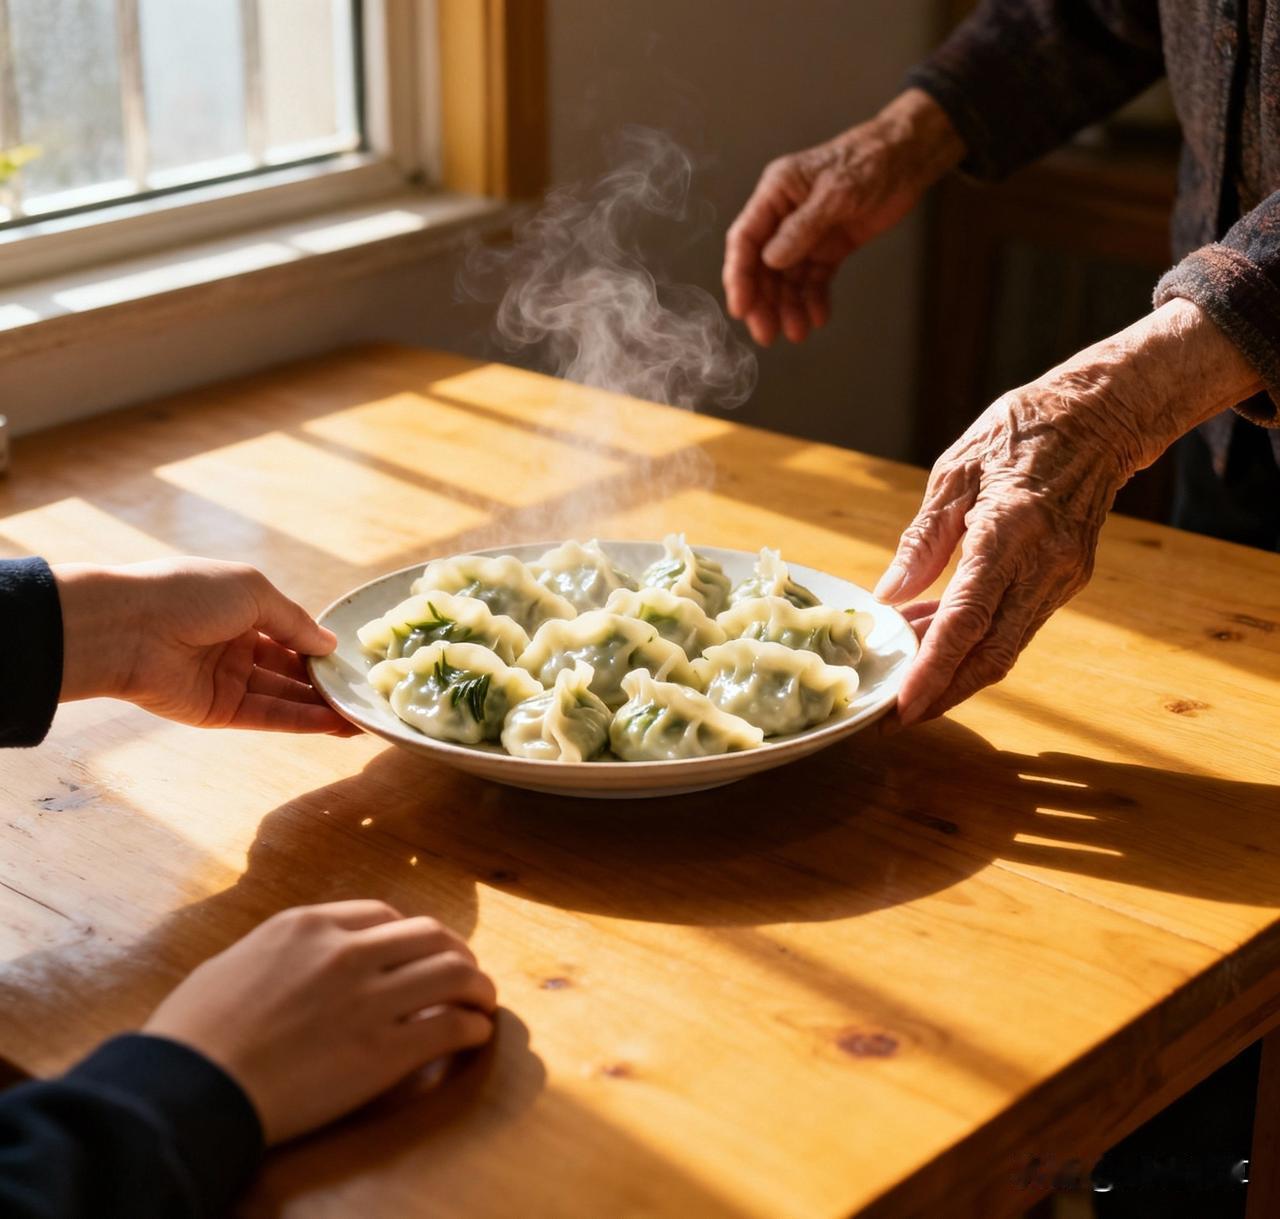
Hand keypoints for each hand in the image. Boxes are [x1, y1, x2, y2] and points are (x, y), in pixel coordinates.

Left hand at [54, 557, 354, 733]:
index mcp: (240, 610)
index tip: (354, 661)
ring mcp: (227, 681)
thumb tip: (329, 645)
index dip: (320, 646)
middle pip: (290, 668)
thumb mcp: (253, 592)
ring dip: (321, 706)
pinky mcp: (218, 712)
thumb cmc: (188, 594)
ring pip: (284, 696)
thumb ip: (294, 622)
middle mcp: (235, 646)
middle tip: (365, 694)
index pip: (290, 632)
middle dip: (325, 681)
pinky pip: (267, 717)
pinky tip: (334, 723)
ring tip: (361, 715)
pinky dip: (301, 721)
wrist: (127, 628)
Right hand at [145, 901, 496, 1143]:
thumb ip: (282, 952)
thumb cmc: (193, 1032)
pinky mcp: (382, 1051)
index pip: (385, 915)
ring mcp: (369, 999)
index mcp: (310, 925)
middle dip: (456, 953)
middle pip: (431, 936)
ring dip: (477, 987)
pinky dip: (471, 1027)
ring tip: (483, 1003)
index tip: (419, 953)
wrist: (189, 1087)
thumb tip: (300, 958)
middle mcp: (347, 951)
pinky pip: (449, 1026)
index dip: (411, 935)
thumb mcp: (235, 962)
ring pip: (453, 973)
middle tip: (466, 973)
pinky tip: (474, 1035)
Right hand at [723, 88, 962, 345]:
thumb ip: (802, 228)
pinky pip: (814, 279)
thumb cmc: (870, 161)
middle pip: (761, 266)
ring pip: (787, 278)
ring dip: (789, 307)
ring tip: (798, 332)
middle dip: (763, 302)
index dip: (739, 276)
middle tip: (767, 334)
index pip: (745, 239)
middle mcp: (784, 216)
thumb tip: (770, 261)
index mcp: (776, 193)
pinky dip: (814, 299)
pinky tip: (819, 317)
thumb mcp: (835, 193)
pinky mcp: (829, 247)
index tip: (741, 308)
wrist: (908, 157)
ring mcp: (806, 234)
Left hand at [876, 300, 1264, 724]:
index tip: (903, 705)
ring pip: (1006, 647)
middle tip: (893, 720)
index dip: (934, 668)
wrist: (1101, 414)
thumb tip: (886, 597)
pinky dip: (975, 640)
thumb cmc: (1020, 430)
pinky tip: (934, 638)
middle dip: (943, 694)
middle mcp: (1045, 564)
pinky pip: (1016, 625)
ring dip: (955, 669)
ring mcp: (1064, 577)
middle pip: (993, 654)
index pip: (968, 619)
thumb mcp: (955, 472)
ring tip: (903, 678)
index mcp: (1012, 530)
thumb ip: (922, 541)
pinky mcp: (1069, 580)